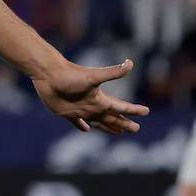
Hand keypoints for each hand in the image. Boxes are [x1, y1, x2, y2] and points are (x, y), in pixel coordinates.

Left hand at [31, 59, 149, 134]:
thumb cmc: (70, 75)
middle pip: (112, 118)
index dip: (133, 110)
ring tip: (118, 132)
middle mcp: (92, 105)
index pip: (121, 107)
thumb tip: (130, 63)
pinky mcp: (66, 113)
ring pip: (98, 122)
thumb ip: (112, 72)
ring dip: (108, 127)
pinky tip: (86, 129)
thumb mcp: (93, 76)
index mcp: (100, 99)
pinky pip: (77, 122)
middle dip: (124, 123)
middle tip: (136, 129)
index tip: (146, 111)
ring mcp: (79, 110)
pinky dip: (82, 126)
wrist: (49, 74)